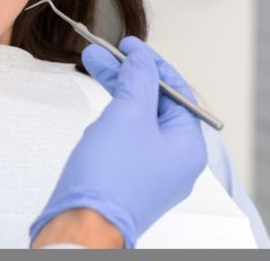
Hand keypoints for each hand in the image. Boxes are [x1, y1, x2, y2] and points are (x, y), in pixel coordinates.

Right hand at [30, 37, 206, 247]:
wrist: (82, 224)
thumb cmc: (110, 178)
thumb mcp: (129, 114)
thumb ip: (139, 80)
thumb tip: (142, 61)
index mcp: (188, 148)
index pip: (177, 93)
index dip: (152, 64)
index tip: (130, 46)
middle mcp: (174, 163)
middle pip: (156, 105)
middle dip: (127, 76)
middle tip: (102, 54)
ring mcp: (150, 173)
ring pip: (137, 121)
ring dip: (117, 94)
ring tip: (92, 70)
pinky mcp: (126, 180)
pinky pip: (125, 140)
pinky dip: (111, 120)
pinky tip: (95, 115)